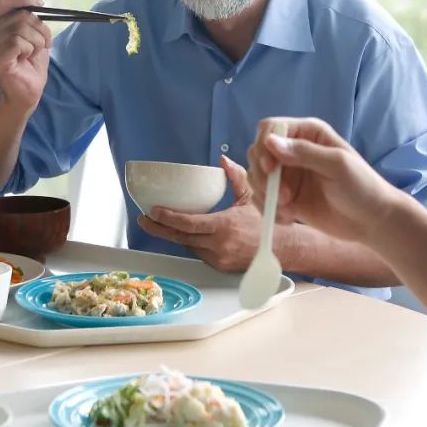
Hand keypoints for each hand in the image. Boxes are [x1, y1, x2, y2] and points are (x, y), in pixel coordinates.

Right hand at [0, 0, 52, 112]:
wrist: (27, 91)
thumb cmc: (30, 62)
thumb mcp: (34, 34)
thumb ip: (31, 18)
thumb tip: (38, 3)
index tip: (41, 5)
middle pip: (21, 15)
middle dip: (41, 29)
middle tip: (43, 44)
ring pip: (22, 29)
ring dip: (37, 42)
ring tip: (32, 54)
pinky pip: (18, 43)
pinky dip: (30, 50)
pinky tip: (25, 59)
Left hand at [137, 156, 263, 272]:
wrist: (281, 248)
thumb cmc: (265, 222)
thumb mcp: (249, 196)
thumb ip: (235, 176)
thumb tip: (223, 160)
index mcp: (224, 225)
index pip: (188, 224)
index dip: (168, 218)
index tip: (154, 211)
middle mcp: (219, 244)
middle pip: (181, 238)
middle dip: (159, 228)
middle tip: (144, 219)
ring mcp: (218, 258)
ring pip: (188, 246)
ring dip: (176, 235)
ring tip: (161, 224)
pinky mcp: (219, 266)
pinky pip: (199, 253)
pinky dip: (192, 243)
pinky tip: (186, 234)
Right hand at [246, 117, 402, 241]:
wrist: (372, 221)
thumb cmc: (362, 186)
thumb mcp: (337, 165)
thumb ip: (304, 153)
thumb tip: (270, 142)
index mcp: (308, 133)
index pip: (270, 129)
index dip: (264, 146)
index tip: (270, 169)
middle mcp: (294, 150)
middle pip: (257, 153)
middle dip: (263, 177)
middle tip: (284, 198)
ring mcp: (289, 175)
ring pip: (257, 178)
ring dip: (265, 196)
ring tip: (288, 211)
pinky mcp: (286, 198)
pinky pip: (263, 200)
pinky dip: (269, 210)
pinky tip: (288, 219)